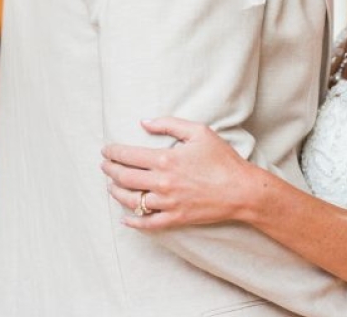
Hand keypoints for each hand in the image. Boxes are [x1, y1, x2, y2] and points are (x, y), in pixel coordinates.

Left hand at [102, 117, 261, 229]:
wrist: (242, 190)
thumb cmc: (223, 159)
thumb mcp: (200, 132)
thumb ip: (170, 124)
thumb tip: (144, 122)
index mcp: (166, 159)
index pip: (128, 155)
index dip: (112, 152)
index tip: (106, 150)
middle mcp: (162, 182)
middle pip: (123, 178)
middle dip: (109, 170)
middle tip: (104, 165)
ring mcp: (167, 203)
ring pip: (131, 200)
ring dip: (116, 192)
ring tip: (111, 186)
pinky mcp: (175, 218)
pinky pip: (147, 224)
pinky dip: (133, 222)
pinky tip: (125, 218)